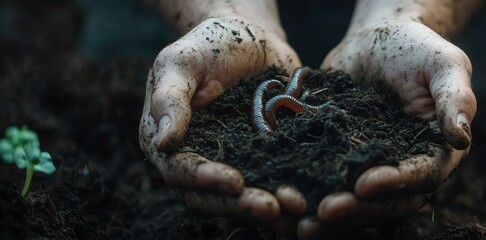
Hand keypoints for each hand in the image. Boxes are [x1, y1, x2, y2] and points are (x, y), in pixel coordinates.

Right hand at [139, 17, 306, 234]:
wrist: (252, 37)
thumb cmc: (208, 45)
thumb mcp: (181, 62)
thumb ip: (169, 98)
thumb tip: (165, 142)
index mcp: (170, 141)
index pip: (180, 170)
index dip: (204, 180)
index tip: (234, 181)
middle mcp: (200, 158)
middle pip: (214, 194)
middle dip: (241, 204)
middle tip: (272, 208)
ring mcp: (233, 160)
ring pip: (245, 194)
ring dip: (268, 205)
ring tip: (296, 207)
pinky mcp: (264, 157)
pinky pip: (273, 178)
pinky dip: (289, 188)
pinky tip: (310, 195)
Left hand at [298, 21, 476, 237]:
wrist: (374, 41)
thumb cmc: (416, 48)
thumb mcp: (444, 64)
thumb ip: (456, 99)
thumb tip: (461, 138)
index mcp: (434, 152)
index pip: (419, 176)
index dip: (393, 184)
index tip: (363, 185)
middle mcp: (402, 168)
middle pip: (383, 202)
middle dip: (354, 211)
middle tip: (323, 213)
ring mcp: (368, 167)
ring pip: (352, 202)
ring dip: (328, 217)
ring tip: (298, 223)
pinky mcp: (338, 160)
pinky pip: (324, 182)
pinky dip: (306, 193)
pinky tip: (282, 199)